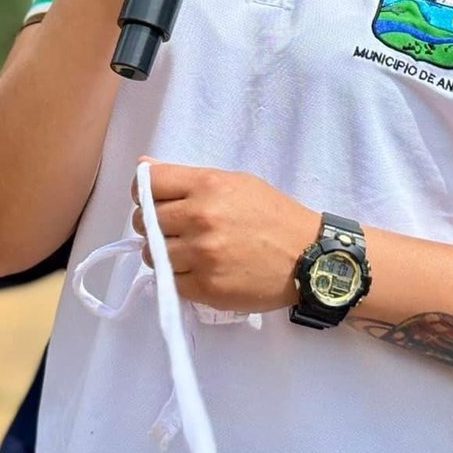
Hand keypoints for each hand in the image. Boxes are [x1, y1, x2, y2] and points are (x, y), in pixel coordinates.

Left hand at [131, 161, 318, 312]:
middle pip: (144, 220)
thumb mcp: (235, 182)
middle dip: (152, 224)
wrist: (309, 256)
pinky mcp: (207, 287)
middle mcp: (200, 217)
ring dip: (162, 254)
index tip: (152, 201)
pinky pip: (169, 282)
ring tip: (187, 252)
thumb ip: (189, 177)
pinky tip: (198, 270)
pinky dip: (177, 277)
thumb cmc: (272, 215)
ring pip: (152, 254)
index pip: (148, 183)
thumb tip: (144, 166)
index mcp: (207, 185)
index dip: (144, 191)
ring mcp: (202, 254)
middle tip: (174, 229)